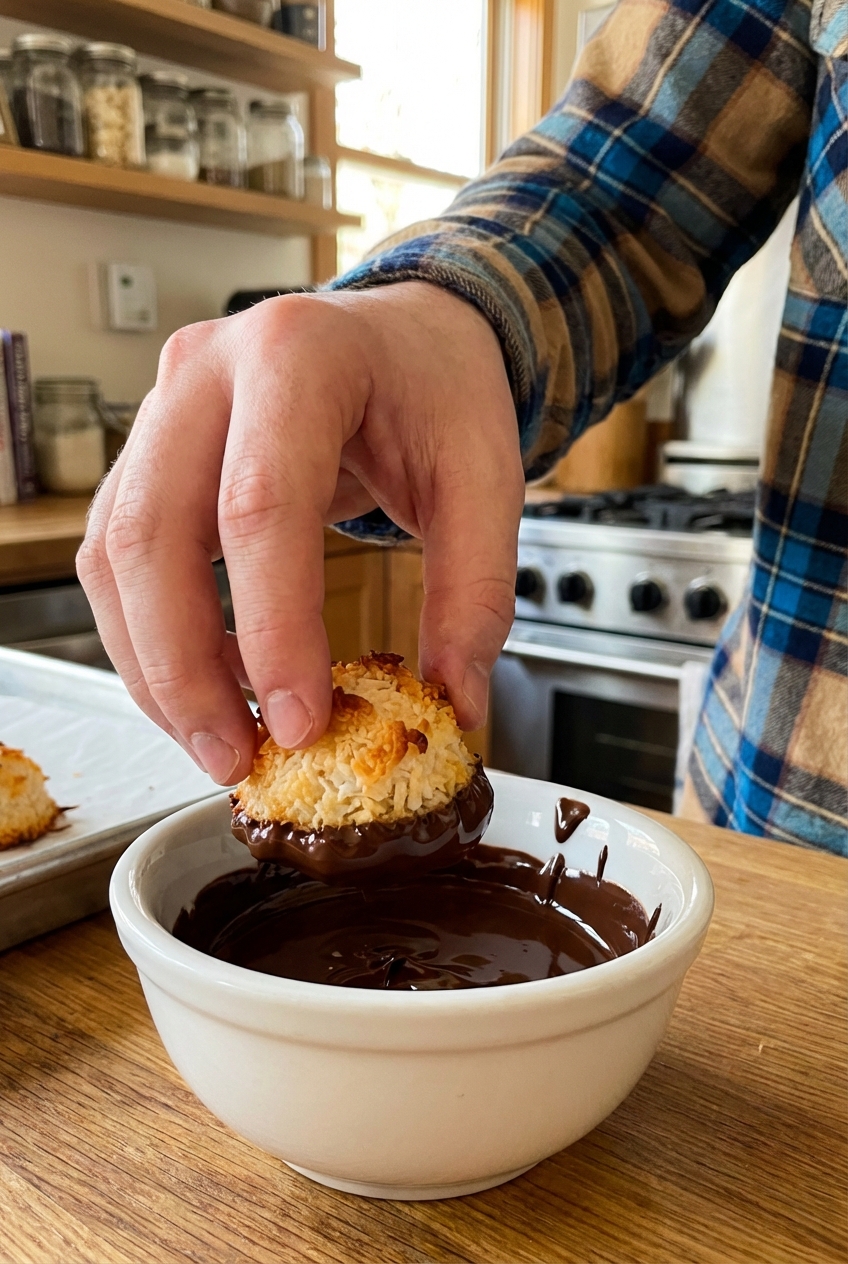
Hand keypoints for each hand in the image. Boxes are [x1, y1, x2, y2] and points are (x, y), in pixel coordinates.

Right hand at [77, 282, 523, 783]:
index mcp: (300, 354)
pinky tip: (203, 687)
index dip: (272, 626)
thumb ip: (477, 589)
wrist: (401, 336)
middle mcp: (208, 371)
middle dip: (183, 668)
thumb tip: (452, 702)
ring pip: (115, 554)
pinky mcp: (148, 454)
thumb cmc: (436, 391)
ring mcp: (164, 408)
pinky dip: (149, 636)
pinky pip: (117, 558)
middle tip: (235, 757)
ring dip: (154, 665)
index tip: (300, 722)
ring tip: (219, 740)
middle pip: (154, 533)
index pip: (261, 504)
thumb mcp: (486, 477)